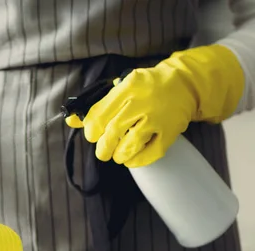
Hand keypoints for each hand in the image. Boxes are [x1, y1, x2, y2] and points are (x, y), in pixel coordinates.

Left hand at [66, 45, 243, 167]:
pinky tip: (131, 159)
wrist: (183, 85)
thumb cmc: (146, 87)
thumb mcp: (121, 88)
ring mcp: (157, 119)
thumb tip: (71, 121)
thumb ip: (97, 105)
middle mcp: (142, 102)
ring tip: (117, 155)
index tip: (93, 135)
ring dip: (118, 155)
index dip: (91, 131)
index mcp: (127, 87)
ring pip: (129, 146)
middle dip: (102, 147)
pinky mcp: (169, 134)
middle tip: (102, 150)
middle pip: (111, 132)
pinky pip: (149, 155)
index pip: (99, 116)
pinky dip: (136, 161)